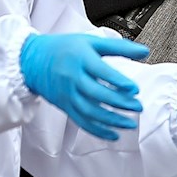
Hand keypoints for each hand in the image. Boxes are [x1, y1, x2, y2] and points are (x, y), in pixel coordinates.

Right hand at [20, 32, 150, 139]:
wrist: (31, 59)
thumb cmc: (64, 48)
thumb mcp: (90, 41)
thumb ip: (119, 47)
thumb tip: (144, 52)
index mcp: (80, 58)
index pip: (101, 72)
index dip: (118, 81)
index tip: (134, 89)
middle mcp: (72, 77)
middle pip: (97, 94)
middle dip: (119, 103)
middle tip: (138, 106)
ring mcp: (67, 94)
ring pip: (90, 111)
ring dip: (111, 120)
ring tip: (130, 123)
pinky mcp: (64, 106)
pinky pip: (81, 121)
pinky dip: (97, 131)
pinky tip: (113, 134)